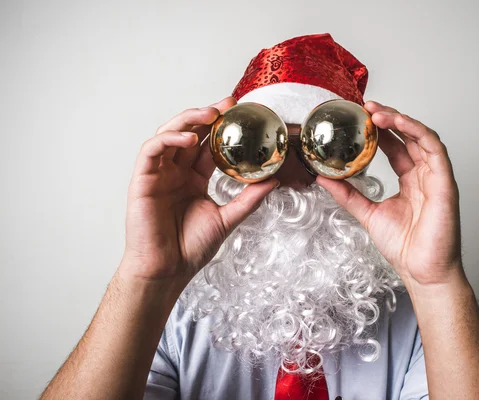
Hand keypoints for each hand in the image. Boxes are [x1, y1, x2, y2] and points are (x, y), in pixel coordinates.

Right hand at [121, 97, 278, 286]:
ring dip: (189, 120)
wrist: (167, 270)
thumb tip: (274, 181)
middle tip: (229, 104)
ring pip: (169, 134)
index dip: (222, 129)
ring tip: (211, 115)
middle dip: (208, 116)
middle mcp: (175, 172)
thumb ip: (249, 199)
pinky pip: (152, 150)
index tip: (241, 115)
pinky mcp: (142, 180)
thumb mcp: (227, 218)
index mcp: (193, 179)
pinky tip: (188, 139)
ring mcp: (158, 174)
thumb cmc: (190, 248)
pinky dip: (169, 140)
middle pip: (190, 133)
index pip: (207, 146)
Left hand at [318, 101, 461, 287]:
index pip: (395, 147)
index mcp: (409, 181)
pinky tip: (398, 123)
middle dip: (387, 118)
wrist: (422, 271)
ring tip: (377, 112)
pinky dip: (417, 131)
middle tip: (365, 107)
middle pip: (408, 136)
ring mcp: (436, 177)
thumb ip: (347, 194)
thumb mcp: (367, 213)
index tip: (359, 119)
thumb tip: (322, 178)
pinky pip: (435, 148)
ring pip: (421, 137)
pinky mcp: (445, 181)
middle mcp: (424, 175)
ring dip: (401, 120)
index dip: (379, 131)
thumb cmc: (404, 247)